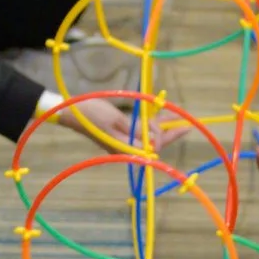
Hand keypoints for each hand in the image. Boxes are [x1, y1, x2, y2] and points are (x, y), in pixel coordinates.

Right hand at [52, 92, 179, 153]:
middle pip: (154, 143)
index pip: (153, 146)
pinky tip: (160, 115)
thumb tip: (156, 141)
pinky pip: (140, 130)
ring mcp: (123, 141)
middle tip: (187, 124)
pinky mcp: (120, 133)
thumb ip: (136, 131)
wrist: (71, 111)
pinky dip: (150, 123)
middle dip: (170, 133)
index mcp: (125, 148)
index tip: (179, 124)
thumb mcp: (116, 120)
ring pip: (148, 136)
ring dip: (162, 127)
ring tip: (179, 118)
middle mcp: (126, 148)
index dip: (166, 136)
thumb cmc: (91, 114)